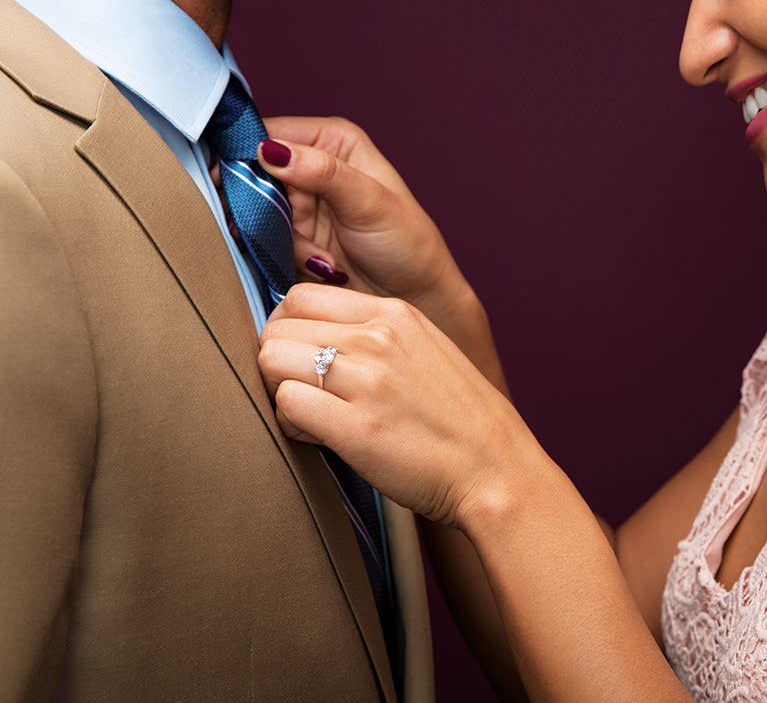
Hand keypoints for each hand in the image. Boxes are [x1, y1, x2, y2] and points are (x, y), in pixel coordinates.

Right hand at [258, 116, 490, 353]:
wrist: (413, 296)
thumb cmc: (407, 242)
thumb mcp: (369, 202)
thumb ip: (322, 172)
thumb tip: (272, 150)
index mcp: (332, 141)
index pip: (270, 132)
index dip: (244, 153)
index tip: (232, 181)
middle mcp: (311, 166)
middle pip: (252, 174)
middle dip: (262, 206)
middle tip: (273, 228)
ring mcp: (300, 204)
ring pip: (255, 212)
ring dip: (280, 239)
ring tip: (322, 257)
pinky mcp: (292, 237)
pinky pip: (264, 242)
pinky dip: (286, 257)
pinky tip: (321, 267)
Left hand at [259, 284, 526, 527]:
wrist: (496, 468)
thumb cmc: (457, 417)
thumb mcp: (422, 348)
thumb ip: (372, 332)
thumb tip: (313, 334)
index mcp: (393, 312)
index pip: (298, 297)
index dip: (289, 331)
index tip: (304, 360)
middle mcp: (377, 336)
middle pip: (276, 327)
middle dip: (278, 363)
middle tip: (305, 393)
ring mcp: (367, 379)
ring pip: (271, 360)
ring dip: (280, 392)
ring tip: (313, 416)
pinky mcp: (357, 427)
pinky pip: (286, 404)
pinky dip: (290, 424)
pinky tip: (320, 438)